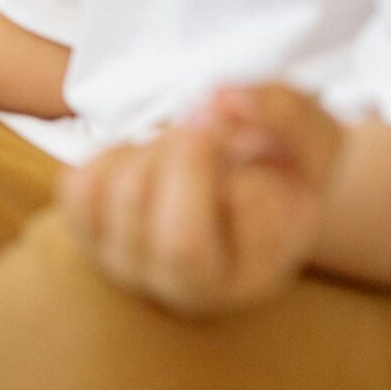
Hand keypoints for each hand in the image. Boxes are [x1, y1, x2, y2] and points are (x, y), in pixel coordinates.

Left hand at [62, 84, 344, 317]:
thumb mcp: (308, 133)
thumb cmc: (277, 162)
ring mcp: (133, 268)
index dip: (256, 183)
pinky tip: (145, 156)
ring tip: (183, 146)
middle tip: (207, 131)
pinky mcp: (90, 238)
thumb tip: (218, 99)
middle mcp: (192, 290)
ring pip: (129, 198)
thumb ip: (281, 111)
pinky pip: (82, 187)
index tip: (263, 170)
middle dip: (192, 161)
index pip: (251, 242)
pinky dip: (112, 152)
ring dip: (157, 146)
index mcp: (259, 274)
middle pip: (181, 247)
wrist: (231, 183)